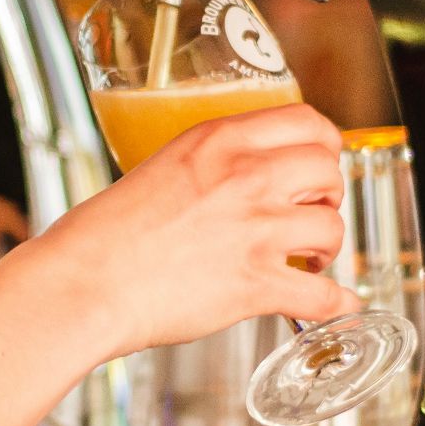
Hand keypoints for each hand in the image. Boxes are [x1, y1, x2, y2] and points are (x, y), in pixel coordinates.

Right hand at [32, 104, 362, 357]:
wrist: (85, 281)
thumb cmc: (104, 231)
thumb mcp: (162, 165)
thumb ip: (208, 166)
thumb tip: (237, 182)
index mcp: (220, 140)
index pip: (306, 121)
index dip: (323, 144)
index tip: (319, 162)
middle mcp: (246, 176)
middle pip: (328, 170)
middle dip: (328, 194)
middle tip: (311, 212)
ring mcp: (255, 230)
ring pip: (333, 228)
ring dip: (328, 246)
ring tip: (309, 259)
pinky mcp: (256, 284)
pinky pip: (324, 294)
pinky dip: (339, 302)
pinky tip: (339, 303)